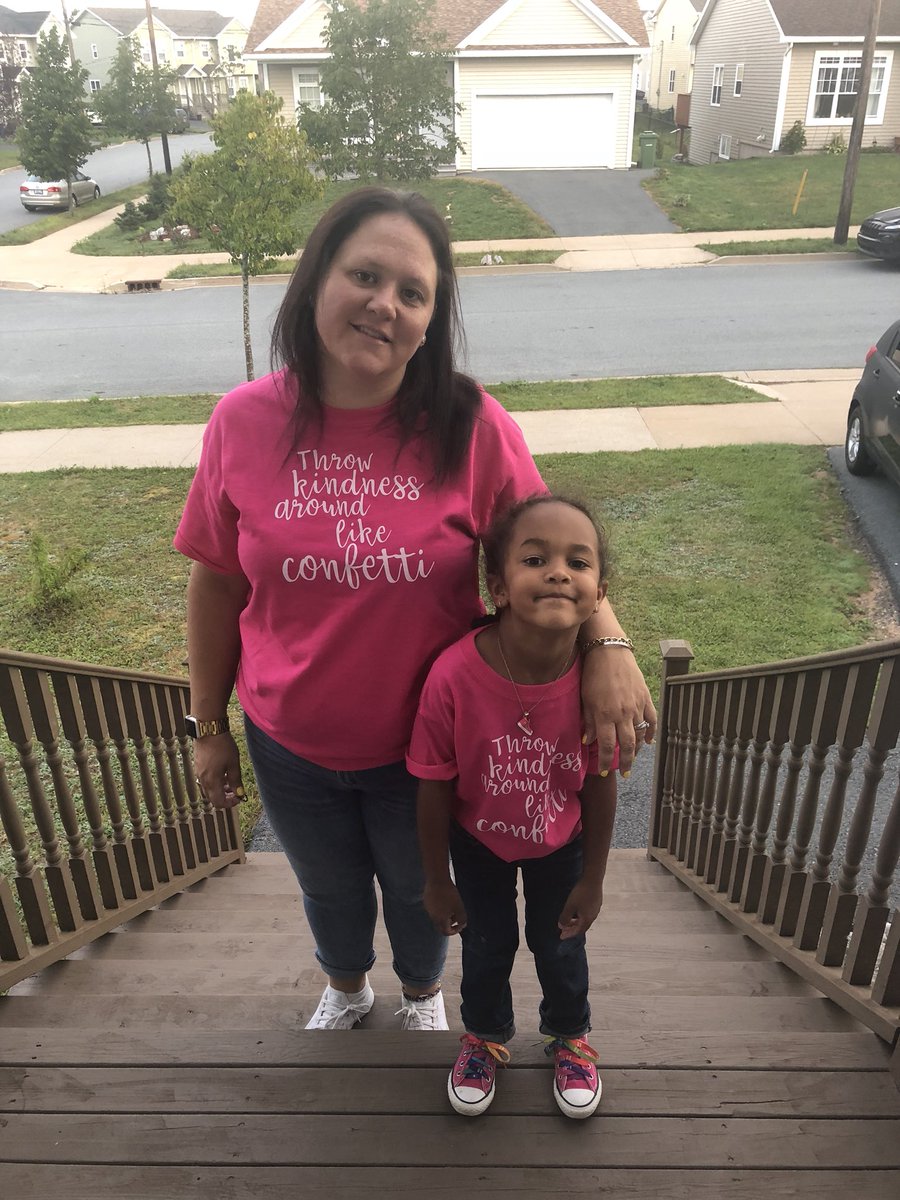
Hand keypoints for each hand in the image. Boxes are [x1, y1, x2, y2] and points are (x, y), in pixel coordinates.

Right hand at [193, 732, 244, 808]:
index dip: (230, 803)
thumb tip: (239, 793)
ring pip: (209, 789)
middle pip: (212, 798)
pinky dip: (214, 781)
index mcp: (211, 781)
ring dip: (220, 789)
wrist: (208, 730)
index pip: (219, 802)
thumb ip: (236, 780)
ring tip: (230, 780)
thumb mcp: (233, 763)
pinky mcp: (198, 766)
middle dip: (225, 797)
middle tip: (236, 790)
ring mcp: (199, 773)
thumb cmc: (222, 745)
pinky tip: (223, 772)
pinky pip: (206, 780)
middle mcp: (203, 780)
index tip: (239, 797)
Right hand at [424, 879, 466, 935]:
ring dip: (444, 916)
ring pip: (437, 918)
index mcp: (441, 920)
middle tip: (456, 918)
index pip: (447, 932)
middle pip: (441, 926)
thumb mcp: (460, 908)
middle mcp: (433, 917)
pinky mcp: (426, 902)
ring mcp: (428, 910)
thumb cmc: (450, 894)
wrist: (437, 880)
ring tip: (451, 908)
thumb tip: (462, 925)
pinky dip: (439, 909)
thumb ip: (462, 919)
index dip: (455, 931)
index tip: (461, 925)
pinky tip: (444, 901)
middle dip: (450, 924)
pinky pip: (433, 910)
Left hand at [558, 879, 603, 939]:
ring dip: (576, 922)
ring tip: (568, 921)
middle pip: (582, 926)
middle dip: (572, 929)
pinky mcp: (596, 902)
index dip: (569, 934)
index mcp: (587, 919)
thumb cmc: (581, 893)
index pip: (577, 931)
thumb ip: (565, 917)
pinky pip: (587, 913)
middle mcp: (593, 916)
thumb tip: (561, 926)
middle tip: (563, 930)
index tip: (561, 936)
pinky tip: (576, 911)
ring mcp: (596, 909)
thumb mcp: (570, 906)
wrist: (593, 879)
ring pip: (585, 919)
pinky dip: (580, 916)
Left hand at [581, 647, 656, 774]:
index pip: (607, 746)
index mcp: (605, 715)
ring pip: (640, 735)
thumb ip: (588, 721)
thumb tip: (588, 741)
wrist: (610, 651)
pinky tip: (649, 741)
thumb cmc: (593, 673)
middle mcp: (623, 714)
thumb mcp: (585, 699)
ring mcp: (636, 706)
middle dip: (625, 762)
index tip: (604, 772)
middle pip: (627, 745)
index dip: (606, 762)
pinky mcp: (645, 697)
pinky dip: (651, 732)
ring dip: (637, 749)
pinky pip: (652, 719)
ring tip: (632, 758)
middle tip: (624, 773)